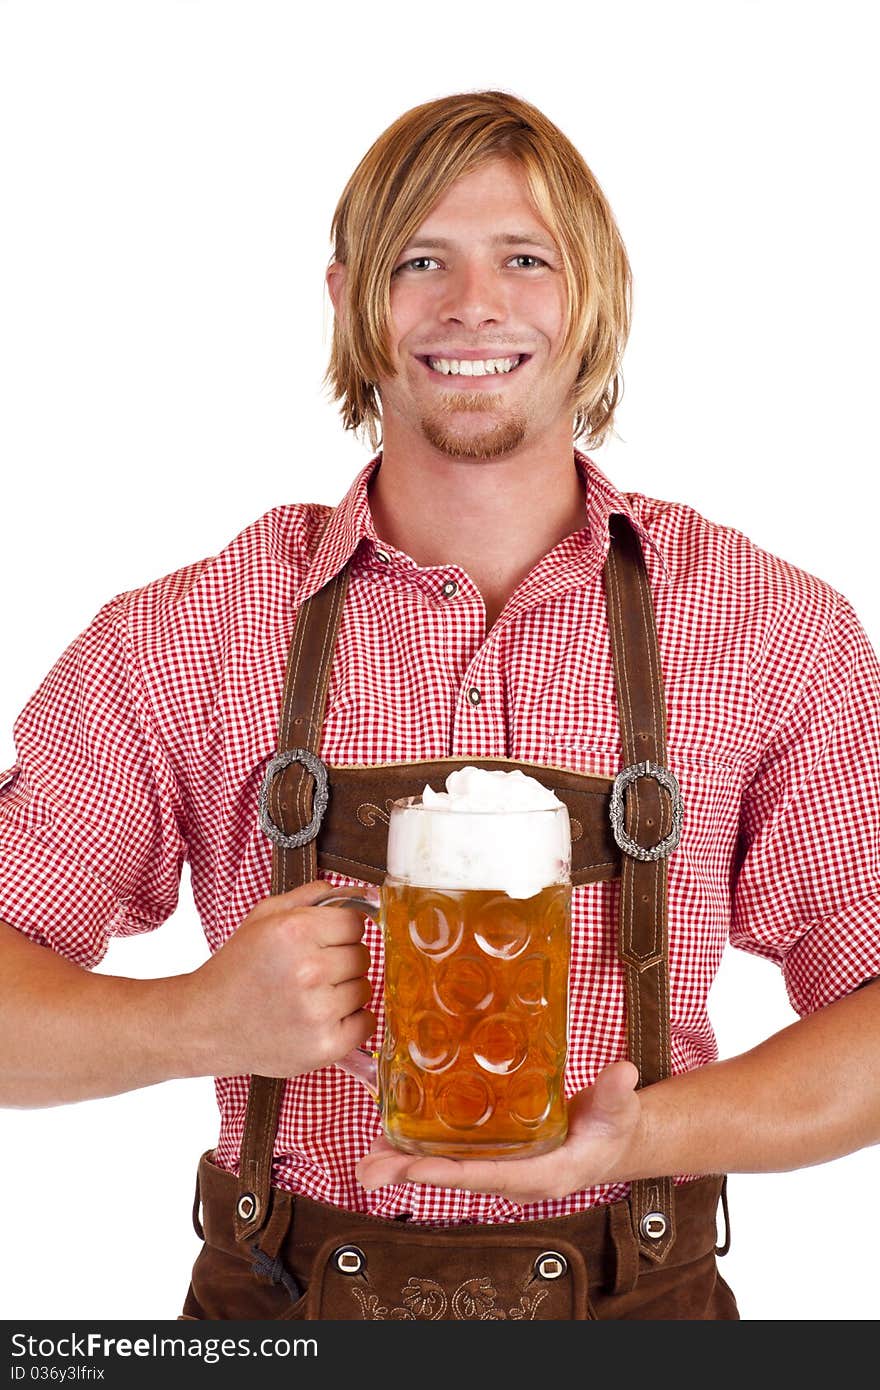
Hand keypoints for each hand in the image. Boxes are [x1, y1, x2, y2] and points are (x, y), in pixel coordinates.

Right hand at [182, 881, 376, 1078]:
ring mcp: (318, 1011)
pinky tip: (323, 1018)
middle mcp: (309, 969)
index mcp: (294, 931)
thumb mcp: (261, 919)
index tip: (326, 941)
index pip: (356, 923)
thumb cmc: (235, 969)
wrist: (205, 1024)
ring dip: (345, 991)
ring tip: (311, 996)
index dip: (342, 930)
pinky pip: (366, 1023)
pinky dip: (352, 1021)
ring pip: (365, 988)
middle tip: (311, 971)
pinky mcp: (325, 1046)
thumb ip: (307, 898)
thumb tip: (353, 891)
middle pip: (363, 955)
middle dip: (342, 960)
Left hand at [356, 1061, 641, 1203]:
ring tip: (364, 1161)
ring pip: (446, 1166)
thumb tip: (621, 1073)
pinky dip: (421, 1146)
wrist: (614, 1139)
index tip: (415, 1167)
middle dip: (411, 1172)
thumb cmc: (615, 1127)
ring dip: (405, 1162)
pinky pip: (452, 1151)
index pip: (491, 1176)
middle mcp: (514, 1176)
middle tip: (369, 1168)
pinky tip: (391, 1136)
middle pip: (456, 1177)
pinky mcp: (493, 1150)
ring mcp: (501, 1165)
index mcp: (543, 1173)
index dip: (452, 1172)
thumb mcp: (619, 1109)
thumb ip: (617, 1094)